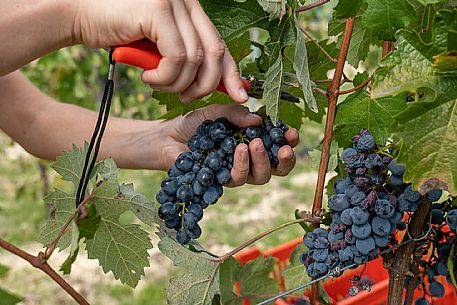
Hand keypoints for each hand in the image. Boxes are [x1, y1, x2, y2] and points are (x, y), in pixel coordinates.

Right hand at [74, 0, 247, 102]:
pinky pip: (177, 58)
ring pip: (195, 60)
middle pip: (215, 52)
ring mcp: (174, 3)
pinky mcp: (157, 10)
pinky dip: (166, 77)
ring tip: (158, 84)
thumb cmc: (120, 35)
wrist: (79, 16)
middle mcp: (187, 2)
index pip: (221, 43)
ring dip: (177, 84)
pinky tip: (149, 78)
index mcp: (191, 9)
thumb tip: (211, 82)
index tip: (240, 95)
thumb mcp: (160, 48)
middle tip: (187, 98)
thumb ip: (185, 57)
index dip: (232, 72)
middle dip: (207, 85)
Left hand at [160, 104, 298, 186]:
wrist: (168, 137)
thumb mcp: (217, 112)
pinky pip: (237, 179)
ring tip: (255, 144)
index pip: (278, 146)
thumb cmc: (194, 124)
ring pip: (259, 177)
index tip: (292, 133)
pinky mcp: (220, 182)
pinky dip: (241, 164)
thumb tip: (258, 120)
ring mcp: (235, 173)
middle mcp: (248, 161)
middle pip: (275, 169)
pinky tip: (238, 149)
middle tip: (284, 147)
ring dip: (262, 161)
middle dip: (284, 160)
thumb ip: (236, 114)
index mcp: (252, 142)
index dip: (289, 143)